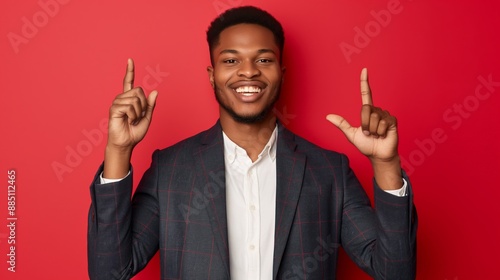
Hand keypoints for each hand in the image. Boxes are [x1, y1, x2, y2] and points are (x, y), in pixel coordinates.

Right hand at [104, 58, 158, 177]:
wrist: (126, 143)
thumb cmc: (134, 131)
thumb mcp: (147, 117)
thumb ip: (150, 105)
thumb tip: (155, 91)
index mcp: (129, 99)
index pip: (129, 82)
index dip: (130, 71)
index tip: (130, 59)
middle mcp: (122, 98)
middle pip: (139, 91)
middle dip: (143, 105)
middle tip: (138, 116)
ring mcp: (117, 102)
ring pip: (135, 99)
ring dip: (138, 112)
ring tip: (132, 120)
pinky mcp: (114, 108)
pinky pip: (129, 106)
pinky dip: (133, 115)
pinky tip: (128, 121)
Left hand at [327, 68, 401, 188]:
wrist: (378, 155)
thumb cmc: (366, 145)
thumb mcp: (351, 134)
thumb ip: (341, 124)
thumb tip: (327, 116)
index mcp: (367, 112)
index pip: (366, 93)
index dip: (364, 82)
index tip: (364, 69)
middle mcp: (377, 110)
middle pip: (365, 110)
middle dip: (364, 124)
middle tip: (368, 133)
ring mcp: (385, 115)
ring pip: (373, 117)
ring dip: (372, 129)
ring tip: (376, 135)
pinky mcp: (392, 121)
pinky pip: (382, 122)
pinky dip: (379, 132)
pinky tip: (383, 135)